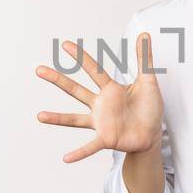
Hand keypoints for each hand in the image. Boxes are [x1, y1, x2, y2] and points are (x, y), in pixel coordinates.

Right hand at [35, 34, 162, 162]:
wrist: (153, 133)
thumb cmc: (149, 107)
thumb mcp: (149, 81)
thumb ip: (145, 59)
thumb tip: (144, 34)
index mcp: (110, 89)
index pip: (93, 70)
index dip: (80, 57)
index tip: (65, 45)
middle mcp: (100, 104)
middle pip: (75, 90)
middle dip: (58, 80)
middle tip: (39, 70)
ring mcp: (101, 122)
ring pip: (75, 119)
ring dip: (58, 118)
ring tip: (39, 116)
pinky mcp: (106, 138)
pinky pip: (90, 146)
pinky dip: (79, 152)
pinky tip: (66, 158)